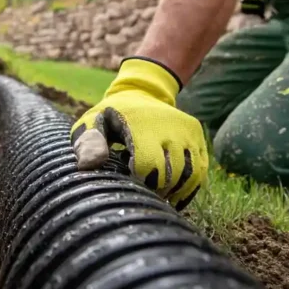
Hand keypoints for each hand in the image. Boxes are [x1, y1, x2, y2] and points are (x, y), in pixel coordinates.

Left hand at [70, 57, 208, 209]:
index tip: (130, 184)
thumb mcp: (93, 121)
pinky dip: (190, 188)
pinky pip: (200, 169)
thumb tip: (88, 166)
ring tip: (160, 197)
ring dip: (175, 192)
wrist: (142, 92)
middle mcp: (170, 128)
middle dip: (157, 190)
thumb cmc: (111, 114)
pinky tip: (175, 197)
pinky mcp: (197, 135)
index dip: (139, 182)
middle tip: (144, 195)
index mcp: (142, 126)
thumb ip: (89, 142)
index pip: (148, 165)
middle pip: (171, 174)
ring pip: (190, 174)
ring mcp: (187, 132)